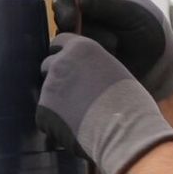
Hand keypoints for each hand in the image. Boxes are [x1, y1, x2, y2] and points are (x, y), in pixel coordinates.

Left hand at [38, 34, 172, 173]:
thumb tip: (82, 75)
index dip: (63, 55)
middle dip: (58, 78)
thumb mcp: (114, 71)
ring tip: (82, 115)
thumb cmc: (129, 104)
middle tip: (75, 95)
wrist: (124, 131)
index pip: (59, 42)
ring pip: (48, 92)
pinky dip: (56, 123)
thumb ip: (92, 67)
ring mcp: (49, 86)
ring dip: (58, 101)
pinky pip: (46, 116)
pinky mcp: (43, 111)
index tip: (70, 67)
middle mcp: (60, 63)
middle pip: (48, 66)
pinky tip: (76, 129)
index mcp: (80, 48)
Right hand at [53, 0, 172, 99]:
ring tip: (112, 42)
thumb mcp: (132, 11)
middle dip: (65, 6)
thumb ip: (106, 2)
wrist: (152, 61)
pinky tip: (107, 51)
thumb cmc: (147, 27)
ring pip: (63, 19)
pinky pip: (67, 40)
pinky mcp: (75, 39)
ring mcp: (78, 18)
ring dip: (81, 31)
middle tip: (70, 20)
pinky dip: (84, 45)